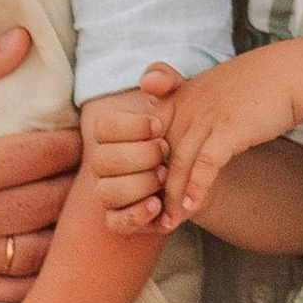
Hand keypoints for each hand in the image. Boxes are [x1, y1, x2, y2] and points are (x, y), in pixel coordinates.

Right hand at [0, 32, 79, 302]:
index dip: (75, 142)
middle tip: (88, 171)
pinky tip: (47, 250)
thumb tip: (24, 36)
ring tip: (72, 208)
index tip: (83, 135)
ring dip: (65, 230)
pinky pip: (18, 291)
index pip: (53, 155)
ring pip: (46, 251)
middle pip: (57, 203)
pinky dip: (41, 274)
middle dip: (78, 184)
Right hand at [85, 69, 176, 236]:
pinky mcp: (122, 219)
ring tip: (164, 177)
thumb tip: (151, 80)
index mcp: (111, 135)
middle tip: (165, 152)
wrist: (198, 168)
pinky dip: (136, 214)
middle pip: (104, 161)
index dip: (130, 127)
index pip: (103, 128)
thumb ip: (167, 82)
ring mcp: (110, 192)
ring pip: (108, 192)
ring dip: (140, 184)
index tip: (158, 125)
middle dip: (139, 156)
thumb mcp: (181, 101)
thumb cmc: (183, 131)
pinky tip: (157, 205)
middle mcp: (104, 164)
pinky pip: (115, 222)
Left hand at [162, 51, 302, 225]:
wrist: (296, 73)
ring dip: (173, 197)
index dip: (146, 164)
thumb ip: (196, 111)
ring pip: (179, 163)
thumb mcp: (218, 91)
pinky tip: (192, 209)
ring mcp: (207, 115)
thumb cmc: (261, 85)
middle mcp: (188, 103)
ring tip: (170, 223)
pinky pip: (205, 164)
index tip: (147, 191)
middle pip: (160, 153)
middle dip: (156, 188)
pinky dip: (197, 188)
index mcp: (182, 94)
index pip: (149, 135)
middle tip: (152, 217)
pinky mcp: (228, 128)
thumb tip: (188, 143)